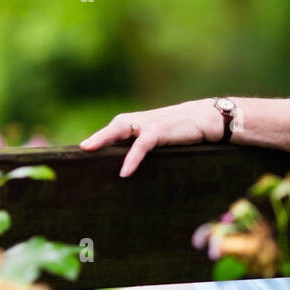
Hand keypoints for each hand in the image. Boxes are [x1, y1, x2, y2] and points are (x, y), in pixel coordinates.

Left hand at [79, 100, 216, 177]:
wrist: (208, 118)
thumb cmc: (187, 131)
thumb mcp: (164, 136)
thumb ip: (147, 144)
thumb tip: (133, 165)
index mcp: (141, 123)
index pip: (116, 129)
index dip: (100, 138)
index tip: (83, 150)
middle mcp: (141, 121)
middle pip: (114, 126)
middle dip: (97, 136)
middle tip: (81, 148)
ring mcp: (149, 124)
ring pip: (121, 128)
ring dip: (103, 137)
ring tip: (88, 149)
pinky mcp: (160, 131)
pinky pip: (142, 145)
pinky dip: (132, 158)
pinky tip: (125, 172)